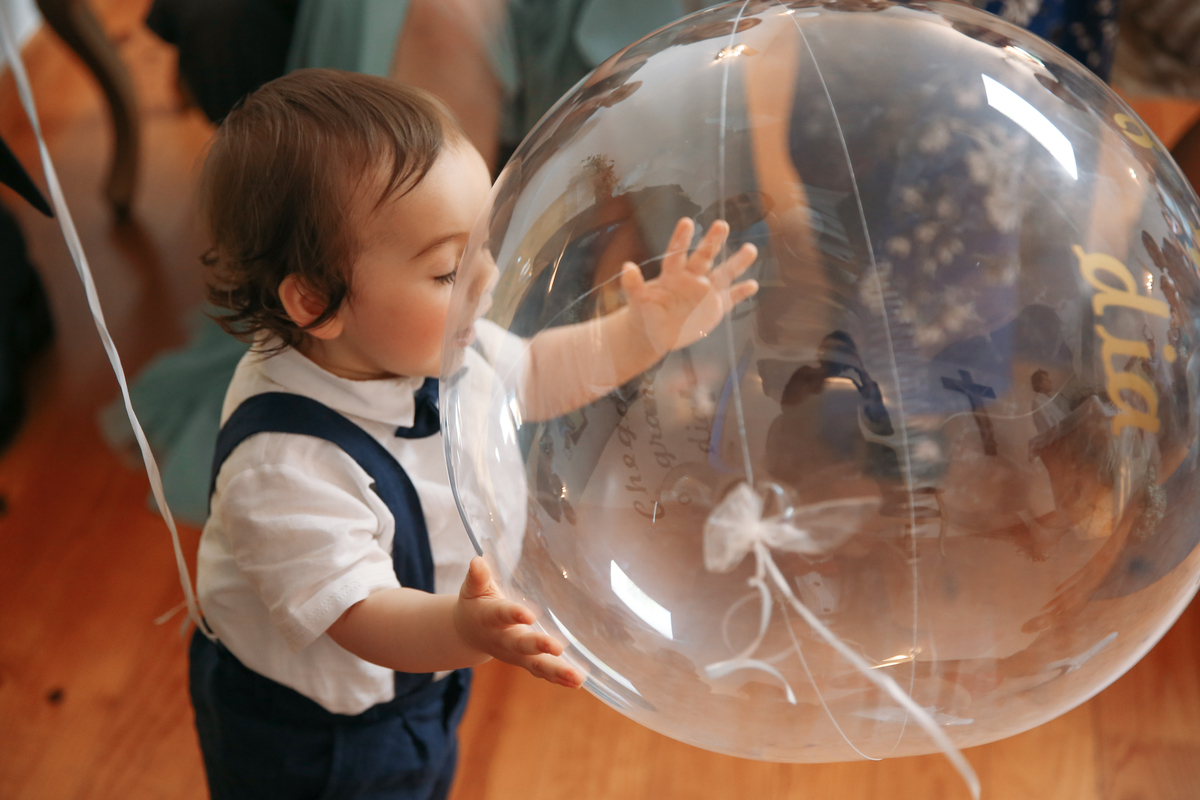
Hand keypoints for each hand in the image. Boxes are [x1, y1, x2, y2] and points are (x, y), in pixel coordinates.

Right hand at [454, 557, 584, 687]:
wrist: (468, 632)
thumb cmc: (475, 603)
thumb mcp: (473, 588)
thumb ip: (478, 577)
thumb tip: (478, 561)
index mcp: (488, 617)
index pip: (501, 614)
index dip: (514, 614)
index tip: (529, 615)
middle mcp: (502, 639)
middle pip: (520, 645)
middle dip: (538, 646)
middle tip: (557, 648)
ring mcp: (514, 654)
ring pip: (535, 664)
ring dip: (556, 671)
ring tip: (577, 677)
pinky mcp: (525, 662)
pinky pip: (542, 671)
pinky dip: (559, 678)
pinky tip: (578, 681)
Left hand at [620, 218, 758, 355]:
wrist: (656, 332)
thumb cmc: (645, 313)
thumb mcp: (637, 301)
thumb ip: (633, 285)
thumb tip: (626, 267)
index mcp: (672, 275)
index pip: (677, 254)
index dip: (681, 240)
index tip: (687, 222)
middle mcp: (692, 278)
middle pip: (704, 257)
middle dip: (712, 242)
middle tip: (721, 224)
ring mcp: (706, 291)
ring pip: (724, 274)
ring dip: (737, 262)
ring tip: (750, 249)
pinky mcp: (716, 307)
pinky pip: (731, 298)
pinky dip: (741, 292)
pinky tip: (753, 285)